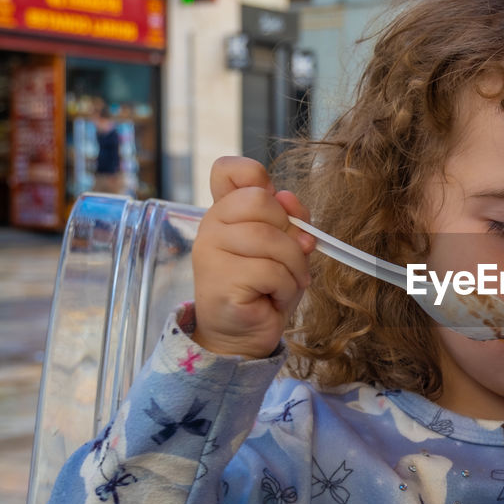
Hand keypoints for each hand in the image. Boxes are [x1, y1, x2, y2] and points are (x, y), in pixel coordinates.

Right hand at [191, 156, 315, 357]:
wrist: (243, 334)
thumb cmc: (265, 287)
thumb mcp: (287, 247)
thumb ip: (291, 220)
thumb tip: (289, 200)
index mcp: (226, 211)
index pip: (228, 169)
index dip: (257, 177)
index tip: (276, 206)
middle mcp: (211, 225)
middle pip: (263, 202)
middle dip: (290, 235)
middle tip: (288, 261)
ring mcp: (210, 251)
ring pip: (271, 239)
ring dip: (293, 267)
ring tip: (284, 284)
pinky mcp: (219, 280)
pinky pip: (271, 270)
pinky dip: (286, 287)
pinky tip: (273, 298)